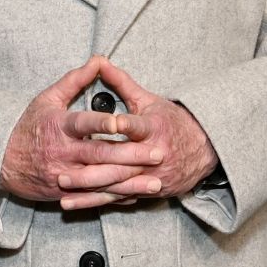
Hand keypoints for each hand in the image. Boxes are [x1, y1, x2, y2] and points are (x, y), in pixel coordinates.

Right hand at [0, 56, 165, 209]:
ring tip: (155, 182)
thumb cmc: (28, 126)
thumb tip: (98, 60)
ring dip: (130, 183)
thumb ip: (75, 80)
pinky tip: (136, 197)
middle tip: (158, 154)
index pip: (83, 123)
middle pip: (100, 154)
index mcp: (59, 126)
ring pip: (102, 180)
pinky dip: (116, 197)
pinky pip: (94, 197)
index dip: (102, 122)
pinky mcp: (66, 192)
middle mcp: (63, 152)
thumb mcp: (47, 99)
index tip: (123, 122)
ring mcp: (65, 174)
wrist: (1, 161)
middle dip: (131, 156)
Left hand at [58, 59, 219, 207]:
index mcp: (154, 129)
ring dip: (89, 190)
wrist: (204, 149)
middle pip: (120, 163)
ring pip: (117, 185)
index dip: (124, 125)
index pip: (136, 127)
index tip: (110, 125)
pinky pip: (121, 197)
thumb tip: (100, 62)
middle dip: (91, 171)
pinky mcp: (149, 189)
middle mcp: (153, 155)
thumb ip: (122, 83)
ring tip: (64, 191)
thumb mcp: (149, 100)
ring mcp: (151, 176)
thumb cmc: (172, 121)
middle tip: (62, 173)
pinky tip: (78, 203)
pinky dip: (99, 201)